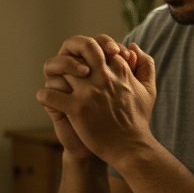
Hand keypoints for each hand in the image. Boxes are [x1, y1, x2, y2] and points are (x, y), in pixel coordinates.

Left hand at [37, 35, 153, 164]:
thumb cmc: (138, 119)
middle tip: (66, 66)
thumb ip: (145, 64)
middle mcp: (104, 76)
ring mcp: (89, 92)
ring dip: (55, 76)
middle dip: (70, 51)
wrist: (130, 147)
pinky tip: (48, 100)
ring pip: (61, 69)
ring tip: (56, 86)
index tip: (85, 64)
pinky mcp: (77, 109)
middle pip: (81, 46)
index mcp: (120, 69)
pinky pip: (50, 94)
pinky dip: (44, 96)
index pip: (100, 45)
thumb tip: (132, 46)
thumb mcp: (148, 89)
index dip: (89, 51)